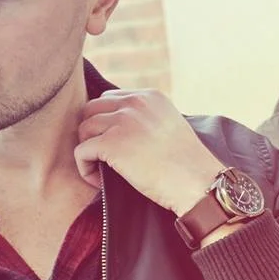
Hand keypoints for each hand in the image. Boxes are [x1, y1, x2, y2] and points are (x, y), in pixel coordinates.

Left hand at [75, 90, 224, 215]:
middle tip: (102, 157)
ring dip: (88, 151)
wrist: (197, 182)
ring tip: (101, 171)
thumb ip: (147, 118)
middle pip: (91, 109)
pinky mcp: (112, 143)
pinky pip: (81, 151)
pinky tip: (98, 182)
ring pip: (83, 129)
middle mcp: (134, 103)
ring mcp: (122, 121)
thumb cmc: (187, 164)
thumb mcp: (169, 125)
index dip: (105, 123)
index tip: (114, 145)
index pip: (109, 99)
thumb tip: (120, 130)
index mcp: (149, 96)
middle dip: (92, 133)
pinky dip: (84, 169)